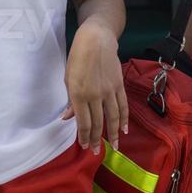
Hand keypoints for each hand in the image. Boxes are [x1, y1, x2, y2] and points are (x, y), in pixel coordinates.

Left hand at [62, 20, 127, 152]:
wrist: (96, 40)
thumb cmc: (77, 58)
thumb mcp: (68, 79)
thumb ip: (70, 101)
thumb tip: (68, 118)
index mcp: (79, 94)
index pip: (83, 122)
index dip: (84, 136)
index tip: (85, 146)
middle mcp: (95, 95)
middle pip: (98, 123)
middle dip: (97, 139)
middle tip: (96, 151)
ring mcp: (109, 91)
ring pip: (112, 117)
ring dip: (113, 133)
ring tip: (114, 146)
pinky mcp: (119, 85)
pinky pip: (122, 106)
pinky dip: (124, 119)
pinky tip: (124, 129)